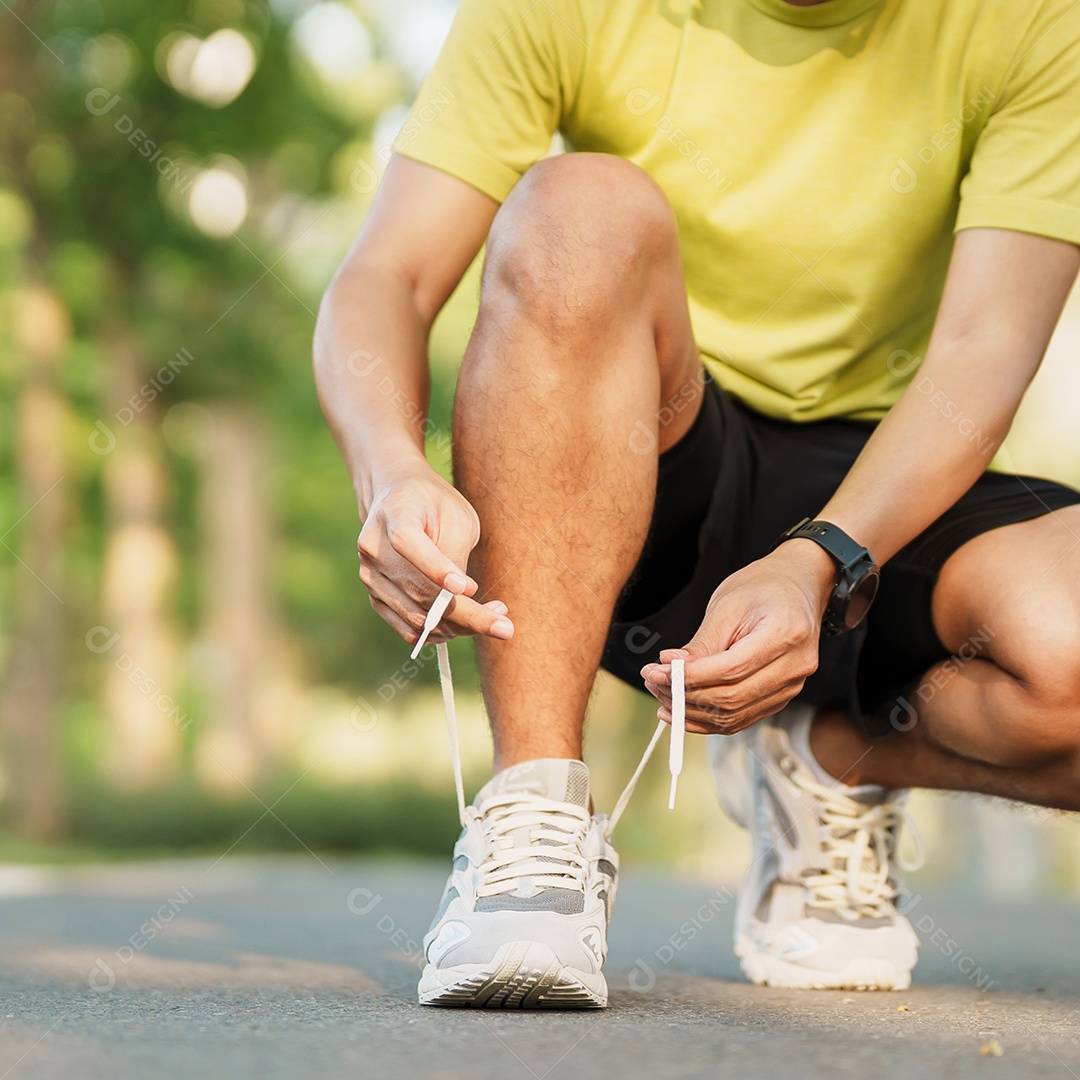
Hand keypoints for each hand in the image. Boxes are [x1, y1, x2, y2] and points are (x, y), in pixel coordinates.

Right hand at [357, 461, 513, 646]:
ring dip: (458, 627)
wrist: (397, 499)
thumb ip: (454, 554)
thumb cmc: (434, 505)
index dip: (437, 568)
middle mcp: (374, 547)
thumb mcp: (456, 517)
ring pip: (417, 617)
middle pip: (418, 591)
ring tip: (493, 618)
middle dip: (466, 614)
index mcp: (394, 514)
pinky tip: (465, 625)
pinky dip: (439, 633)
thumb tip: (461, 598)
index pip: (407, 543)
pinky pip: (408, 628)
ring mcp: (370, 575)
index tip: (470, 588)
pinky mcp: (376, 597)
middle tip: (504, 624)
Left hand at [639, 540, 834, 733]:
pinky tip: (681, 710)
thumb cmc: (762, 587)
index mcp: (786, 634)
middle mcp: (796, 666)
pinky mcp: (782, 696)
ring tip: (662, 694)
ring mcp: (793, 686)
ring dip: (692, 711)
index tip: (655, 671)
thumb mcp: (727, 605)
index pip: (730, 670)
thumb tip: (669, 670)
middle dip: (685, 696)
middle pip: (732, 698)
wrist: (797, 585)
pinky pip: (742, 718)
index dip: (689, 676)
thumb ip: (701, 643)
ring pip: (735, 715)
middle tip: (652, 681)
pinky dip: (709, 720)